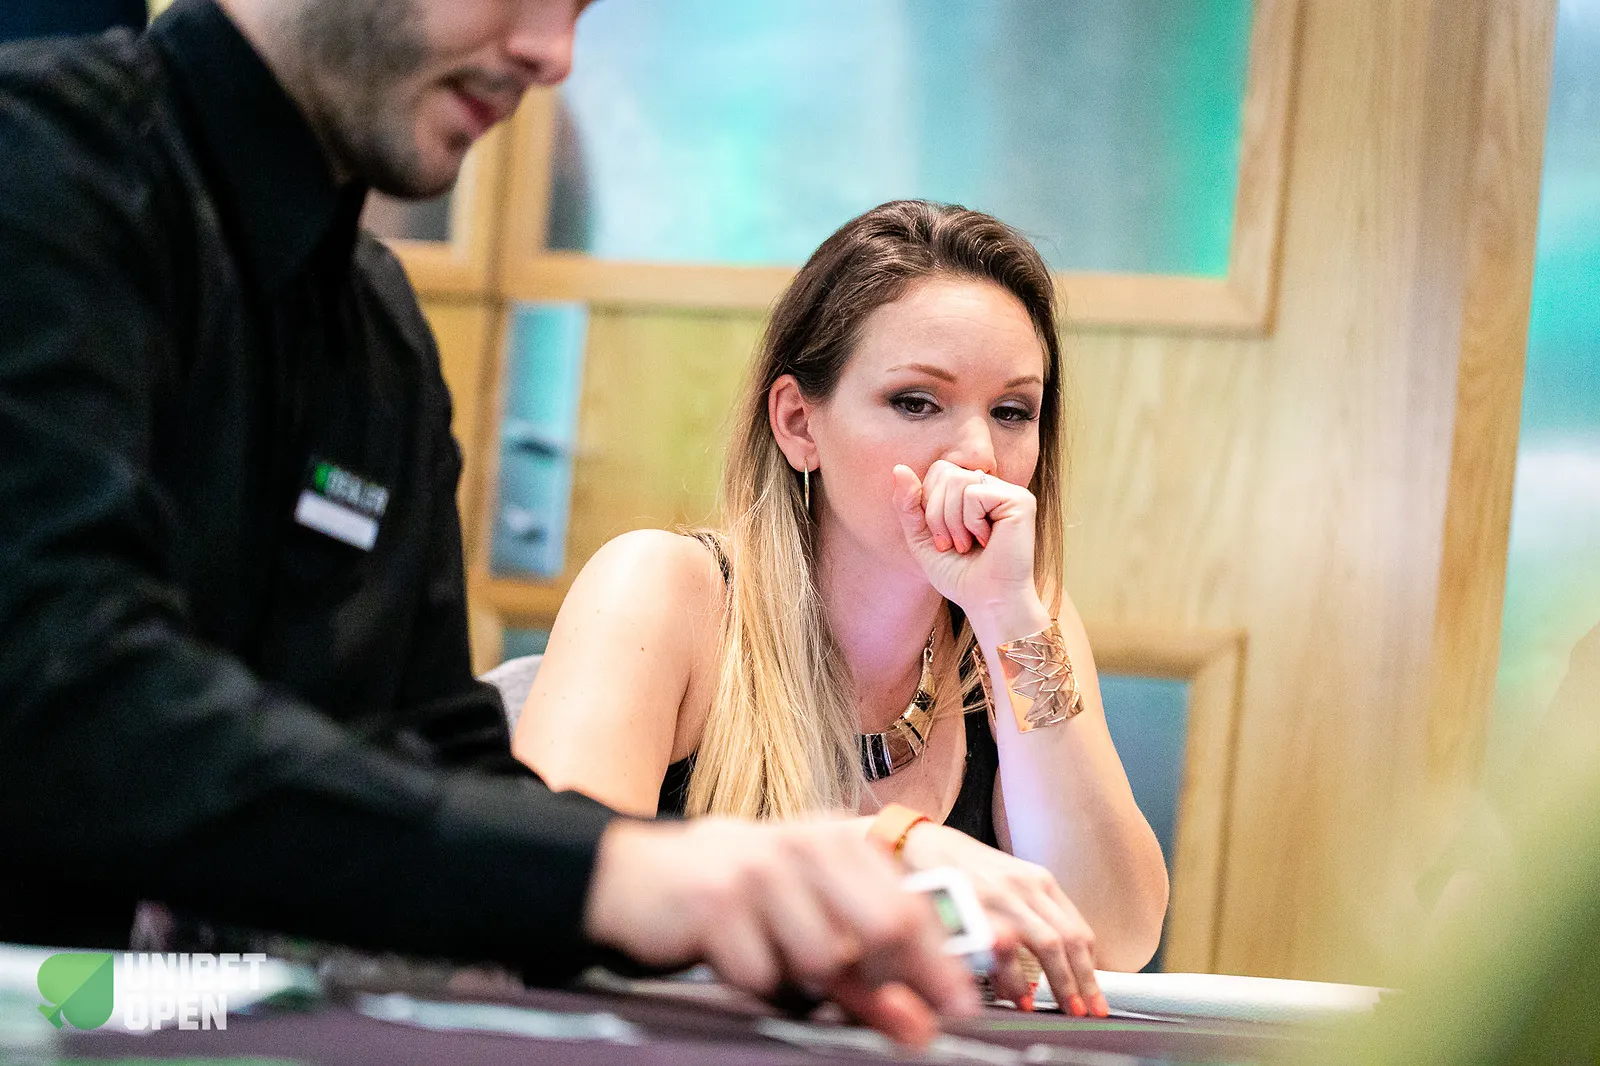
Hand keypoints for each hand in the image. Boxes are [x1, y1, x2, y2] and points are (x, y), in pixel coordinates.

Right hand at [583, 816, 978, 1045]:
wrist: (635, 876)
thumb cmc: (735, 905)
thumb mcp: (805, 928)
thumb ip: (865, 975)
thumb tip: (920, 1028)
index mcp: (838, 839)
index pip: (913, 905)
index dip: (943, 962)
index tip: (964, 1007)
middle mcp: (807, 843)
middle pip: (885, 927)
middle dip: (887, 982)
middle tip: (879, 1013)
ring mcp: (763, 868)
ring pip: (822, 960)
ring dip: (799, 982)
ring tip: (765, 951)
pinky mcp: (718, 900)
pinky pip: (761, 976)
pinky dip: (751, 982)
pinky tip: (729, 950)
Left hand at [892, 462, 1041, 634]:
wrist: (987, 602)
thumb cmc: (959, 574)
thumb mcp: (921, 537)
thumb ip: (908, 504)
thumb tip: (898, 467)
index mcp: (972, 491)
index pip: (938, 470)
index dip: (928, 503)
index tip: (940, 537)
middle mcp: (992, 486)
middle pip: (945, 471)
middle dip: (936, 513)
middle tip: (951, 544)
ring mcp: (1008, 492)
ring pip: (958, 480)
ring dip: (952, 520)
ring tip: (965, 545)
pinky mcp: (1020, 501)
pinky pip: (975, 492)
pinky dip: (971, 522)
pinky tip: (986, 542)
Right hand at [900, 821, 1107, 1017]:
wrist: (922, 843)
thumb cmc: (966, 870)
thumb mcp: (1010, 883)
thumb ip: (1033, 916)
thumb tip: (1055, 968)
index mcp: (1039, 881)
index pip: (1078, 930)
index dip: (1090, 970)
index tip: (1094, 997)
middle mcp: (1025, 886)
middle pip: (1068, 939)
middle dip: (1080, 982)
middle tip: (1083, 1011)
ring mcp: (1000, 895)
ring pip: (1046, 943)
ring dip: (1055, 982)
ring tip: (1053, 1007)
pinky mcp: (974, 905)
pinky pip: (1003, 949)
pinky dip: (1012, 978)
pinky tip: (1014, 994)